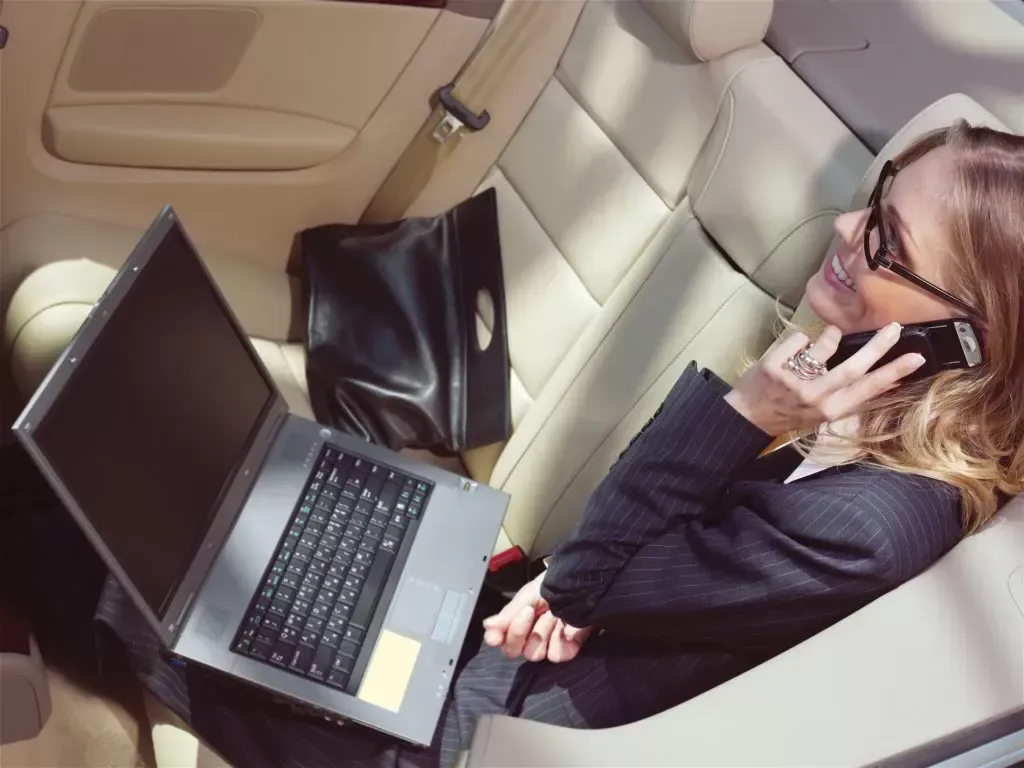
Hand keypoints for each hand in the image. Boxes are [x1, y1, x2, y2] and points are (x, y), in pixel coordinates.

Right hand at [482, 573, 593, 662]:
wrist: (582, 583)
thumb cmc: (554, 585)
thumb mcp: (528, 595)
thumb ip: (508, 613)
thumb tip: (488, 625)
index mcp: (517, 622)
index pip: (499, 638)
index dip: (496, 637)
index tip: (496, 635)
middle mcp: (530, 636)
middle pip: (512, 650)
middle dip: (519, 631)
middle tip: (529, 610)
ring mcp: (548, 644)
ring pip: (533, 654)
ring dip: (542, 631)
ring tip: (552, 613)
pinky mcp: (567, 650)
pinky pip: (554, 655)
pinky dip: (559, 639)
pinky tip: (564, 624)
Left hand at [724, 323, 924, 435]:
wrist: (748, 417)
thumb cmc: (790, 412)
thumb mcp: (823, 412)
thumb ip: (850, 394)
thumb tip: (887, 380)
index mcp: (830, 410)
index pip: (868, 389)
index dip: (894, 373)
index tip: (916, 357)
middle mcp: (814, 398)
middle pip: (853, 368)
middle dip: (877, 346)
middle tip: (894, 327)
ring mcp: (792, 383)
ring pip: (823, 347)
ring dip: (830, 335)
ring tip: (831, 334)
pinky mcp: (772, 368)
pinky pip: (797, 339)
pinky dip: (800, 339)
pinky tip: (794, 351)